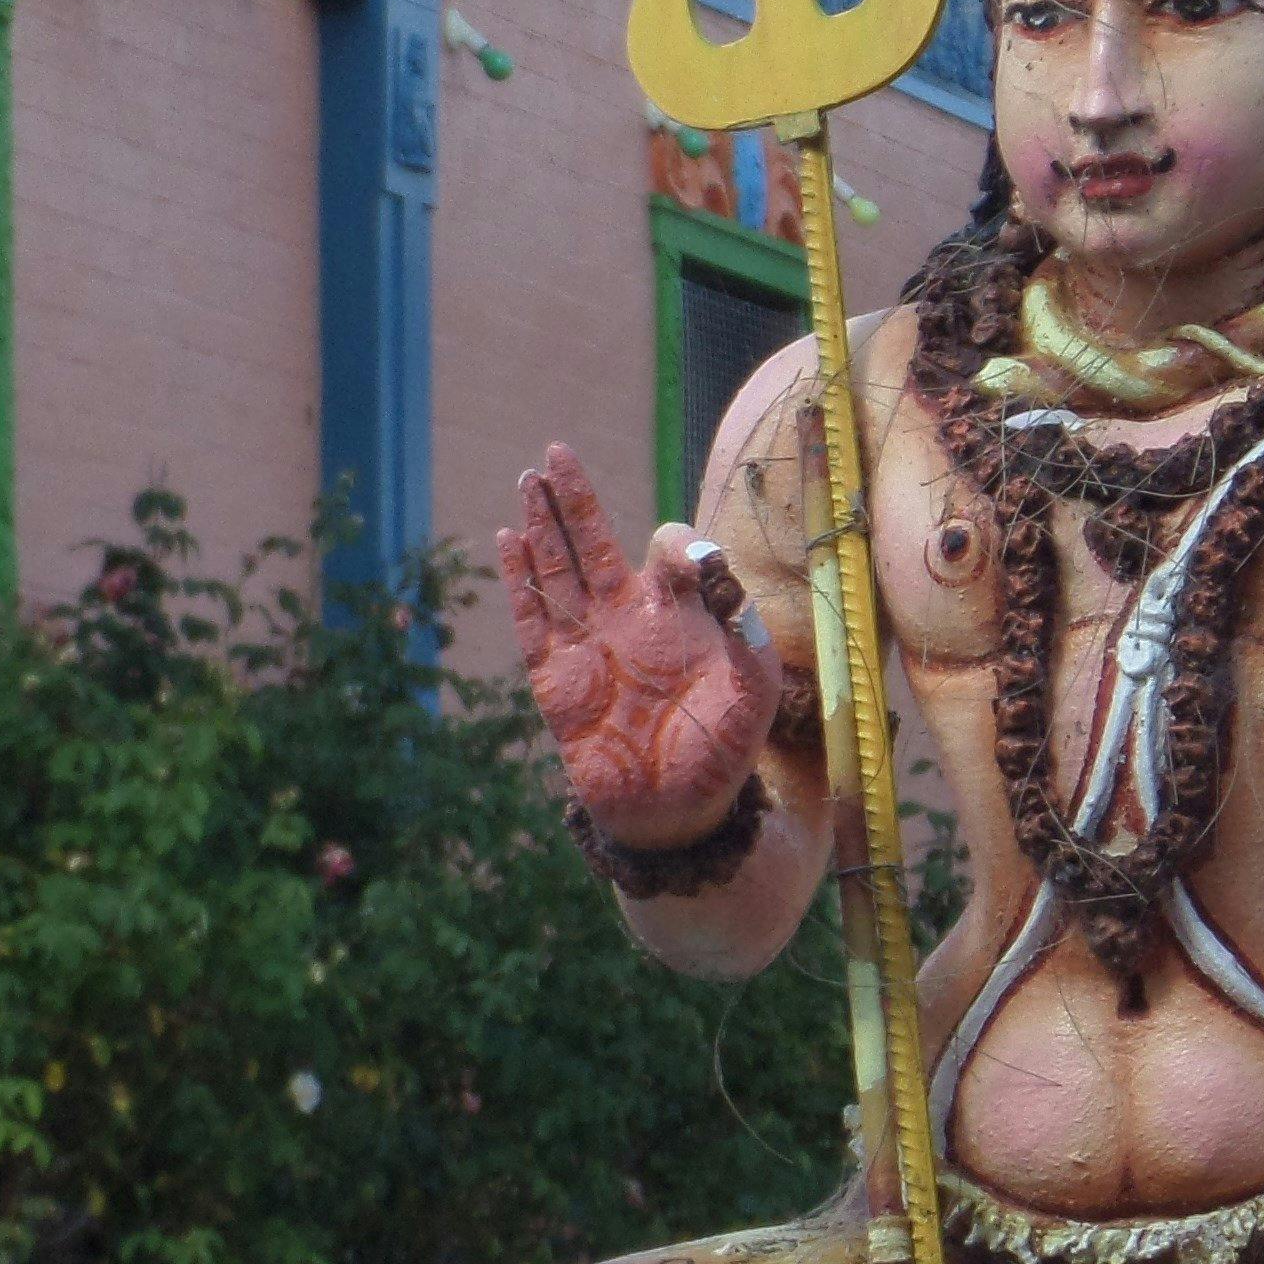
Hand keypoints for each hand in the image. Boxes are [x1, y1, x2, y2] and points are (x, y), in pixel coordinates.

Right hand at [498, 446, 780, 850]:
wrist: (678, 812)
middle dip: (574, 499)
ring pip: (559, 569)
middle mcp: (626, 617)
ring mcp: (588, 644)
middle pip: (594, 542)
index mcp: (676, 614)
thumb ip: (743, 630)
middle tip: (556, 451)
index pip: (664, 550)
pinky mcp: (557, 678)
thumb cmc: (723, 750)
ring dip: (542, 525)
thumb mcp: (754, 689)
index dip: (676, 544)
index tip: (690, 560)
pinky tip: (509, 539)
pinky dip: (520, 580)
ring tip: (529, 478)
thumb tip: (720, 572)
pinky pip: (533, 619)